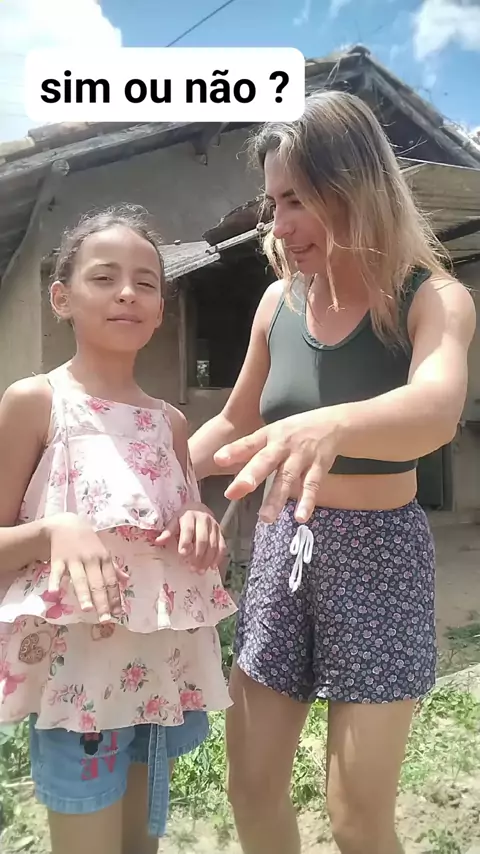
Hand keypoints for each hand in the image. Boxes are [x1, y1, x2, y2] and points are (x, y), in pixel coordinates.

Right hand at [45, 513, 127, 621]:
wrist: (65, 525)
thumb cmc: (87, 542)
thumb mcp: (103, 551)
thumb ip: (113, 567)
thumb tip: (126, 579)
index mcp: (104, 559)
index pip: (111, 581)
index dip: (115, 598)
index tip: (117, 614)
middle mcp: (91, 560)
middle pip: (97, 583)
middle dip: (102, 601)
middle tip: (105, 619)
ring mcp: (74, 560)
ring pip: (80, 579)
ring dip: (83, 594)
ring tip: (87, 609)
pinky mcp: (58, 559)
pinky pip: (57, 572)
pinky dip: (55, 581)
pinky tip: (54, 593)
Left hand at [155, 502, 226, 572]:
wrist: (199, 508)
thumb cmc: (184, 518)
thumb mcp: (174, 521)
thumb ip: (167, 532)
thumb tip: (157, 542)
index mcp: (189, 516)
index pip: (188, 530)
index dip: (185, 542)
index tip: (182, 554)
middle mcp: (204, 520)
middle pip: (203, 539)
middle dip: (197, 555)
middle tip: (192, 568)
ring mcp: (214, 526)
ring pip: (213, 545)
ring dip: (207, 560)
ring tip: (200, 571)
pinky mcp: (220, 532)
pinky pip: (222, 546)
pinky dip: (218, 557)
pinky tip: (212, 566)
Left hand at [213, 411, 341, 523]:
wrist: (332, 424)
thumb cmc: (293, 432)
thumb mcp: (271, 433)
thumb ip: (248, 449)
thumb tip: (218, 462)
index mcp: (268, 435)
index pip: (249, 443)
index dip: (234, 450)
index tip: (218, 460)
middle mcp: (283, 445)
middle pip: (266, 460)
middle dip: (251, 475)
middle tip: (236, 491)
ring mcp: (302, 457)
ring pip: (287, 478)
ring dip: (276, 498)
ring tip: (265, 518)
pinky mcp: (318, 468)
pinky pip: (312, 486)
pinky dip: (307, 502)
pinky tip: (300, 518)